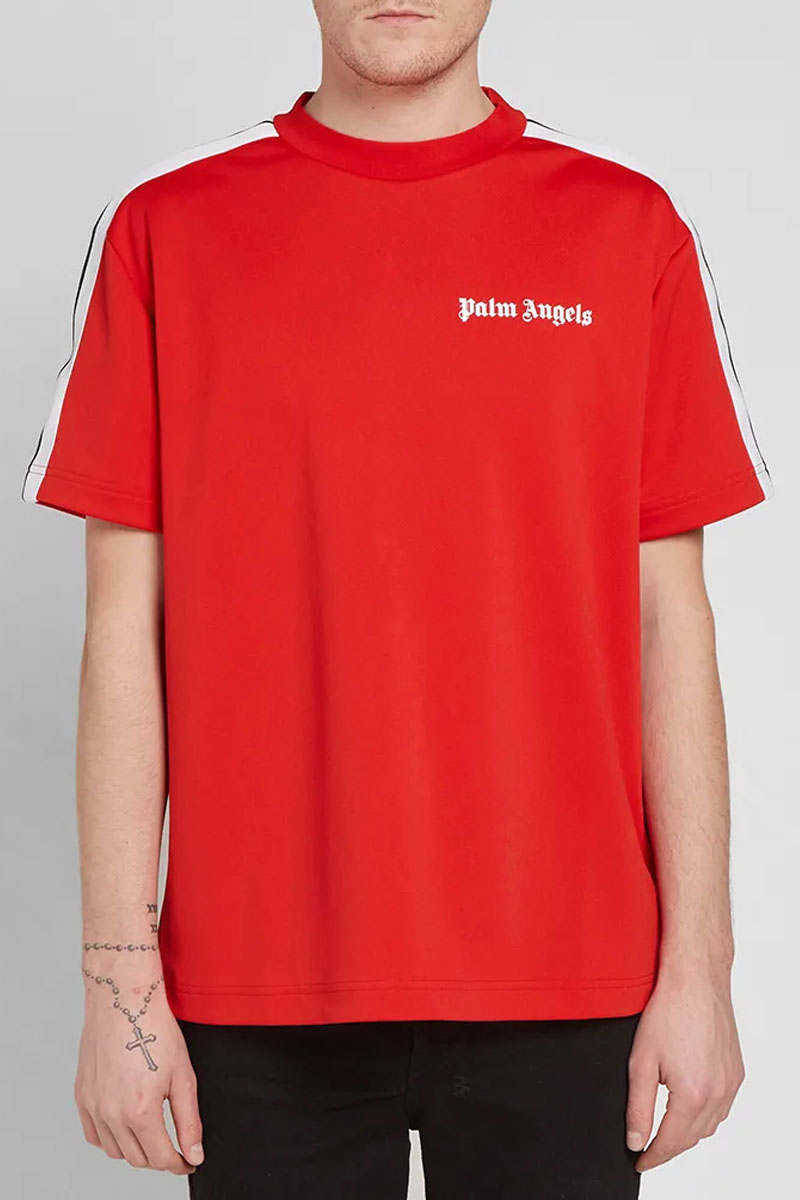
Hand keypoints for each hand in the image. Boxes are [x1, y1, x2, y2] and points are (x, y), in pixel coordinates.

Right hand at [75, 976, 202, 1173]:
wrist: (124, 1002)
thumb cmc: (155, 1031)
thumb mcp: (183, 1076)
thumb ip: (189, 1121)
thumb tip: (193, 1152)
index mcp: (140, 1112)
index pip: (161, 1158)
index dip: (179, 1164)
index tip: (189, 1161)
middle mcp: (112, 1115)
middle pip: (137, 1159)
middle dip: (159, 1158)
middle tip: (175, 1148)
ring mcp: (93, 1107)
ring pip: (115, 1151)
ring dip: (135, 1151)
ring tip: (152, 1135)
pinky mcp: (82, 1098)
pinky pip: (94, 1135)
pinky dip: (110, 1139)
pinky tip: (124, 1128)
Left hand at [625, 970, 744, 1171]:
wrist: (696, 980)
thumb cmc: (667, 1012)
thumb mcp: (641, 1061)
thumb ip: (638, 1106)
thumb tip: (636, 1140)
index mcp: (692, 1094)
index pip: (671, 1142)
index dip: (653, 1157)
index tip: (640, 1162)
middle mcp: (718, 1093)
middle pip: (692, 1138)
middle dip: (669, 1147)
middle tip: (647, 1146)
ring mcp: (731, 1083)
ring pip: (710, 1126)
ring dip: (688, 1132)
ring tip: (665, 1127)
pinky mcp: (737, 1072)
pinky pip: (722, 1107)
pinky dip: (705, 1114)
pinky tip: (689, 1104)